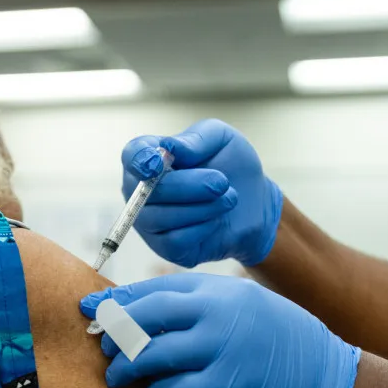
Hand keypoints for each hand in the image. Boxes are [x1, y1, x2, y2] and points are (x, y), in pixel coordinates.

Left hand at [80, 274, 359, 387]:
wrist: (325, 377)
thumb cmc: (282, 339)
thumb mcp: (245, 302)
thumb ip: (203, 301)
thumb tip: (150, 307)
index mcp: (217, 291)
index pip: (153, 290)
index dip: (117, 300)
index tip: (90, 308)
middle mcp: (214, 315)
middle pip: (143, 318)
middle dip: (114, 332)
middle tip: (100, 344)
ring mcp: (216, 351)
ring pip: (148, 355)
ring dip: (124, 368)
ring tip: (116, 378)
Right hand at [122, 119, 281, 266]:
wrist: (254, 205)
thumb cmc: (231, 167)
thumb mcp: (222, 140)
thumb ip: (195, 139)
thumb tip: (168, 147)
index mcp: (149, 158)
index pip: (132, 156)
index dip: (141, 160)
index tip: (159, 163)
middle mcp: (140, 191)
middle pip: (147, 191)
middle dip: (188, 186)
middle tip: (221, 182)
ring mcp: (150, 223)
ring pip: (161, 218)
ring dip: (203, 208)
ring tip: (228, 199)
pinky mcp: (165, 248)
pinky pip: (175, 241)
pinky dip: (204, 228)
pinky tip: (217, 220)